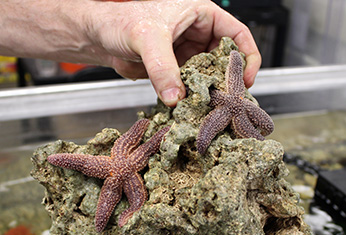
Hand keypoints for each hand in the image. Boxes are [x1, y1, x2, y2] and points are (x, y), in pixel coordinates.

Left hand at [88, 0, 260, 106]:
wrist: (99, 37)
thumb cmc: (121, 21)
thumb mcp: (147, 38)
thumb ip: (163, 68)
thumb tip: (176, 97)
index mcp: (201, 14)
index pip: (237, 34)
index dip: (247, 57)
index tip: (245, 79)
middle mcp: (198, 34)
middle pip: (226, 60)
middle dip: (228, 80)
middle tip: (229, 100)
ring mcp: (187, 54)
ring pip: (209, 76)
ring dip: (211, 92)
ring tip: (212, 108)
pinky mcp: (175, 71)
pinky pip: (191, 87)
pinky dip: (194, 98)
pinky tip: (193, 108)